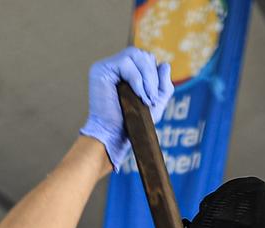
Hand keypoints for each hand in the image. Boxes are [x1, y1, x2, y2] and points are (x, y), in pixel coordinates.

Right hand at [78, 48, 174, 168]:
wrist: (115, 136)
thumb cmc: (133, 123)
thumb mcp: (155, 102)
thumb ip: (163, 84)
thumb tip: (164, 64)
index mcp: (125, 72)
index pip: (145, 59)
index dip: (154, 73)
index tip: (153, 97)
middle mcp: (114, 66)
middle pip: (141, 54)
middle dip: (152, 75)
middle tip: (151, 98)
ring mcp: (106, 66)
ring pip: (134, 55)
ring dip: (146, 77)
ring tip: (146, 98)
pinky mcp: (100, 70)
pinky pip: (125, 63)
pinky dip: (136, 79)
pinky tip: (137, 95)